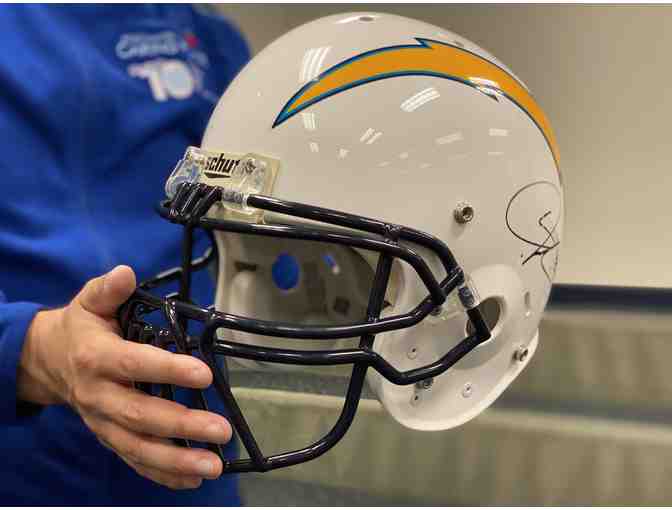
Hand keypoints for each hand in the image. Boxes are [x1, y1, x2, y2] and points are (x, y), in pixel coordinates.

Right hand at [18, 265, 230, 489]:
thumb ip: (108, 289)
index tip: (204, 375)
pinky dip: (161, 473)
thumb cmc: (80, 329)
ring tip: (213, 466)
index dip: (169, 369)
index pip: (135, 364)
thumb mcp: (90, 302)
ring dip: (176, 460)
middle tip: (220, 430)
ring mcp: (102, 421)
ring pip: (137, 446)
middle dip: (182, 425)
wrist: (45, 362)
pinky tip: (192, 479)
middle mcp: (99, 394)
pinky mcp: (108, 437)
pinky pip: (133, 460)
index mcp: (96, 356)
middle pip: (140, 414)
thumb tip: (126, 273)